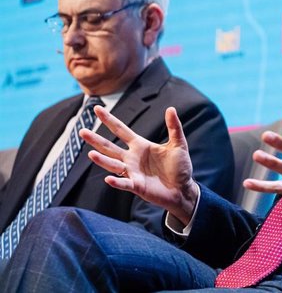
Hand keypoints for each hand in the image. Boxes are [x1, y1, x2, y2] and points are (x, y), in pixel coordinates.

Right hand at [81, 106, 197, 224]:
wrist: (183, 190)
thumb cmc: (180, 167)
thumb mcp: (179, 144)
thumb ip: (174, 127)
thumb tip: (171, 108)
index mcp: (140, 146)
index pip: (121, 130)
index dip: (109, 120)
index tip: (97, 108)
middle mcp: (132, 158)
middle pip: (110, 147)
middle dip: (96, 140)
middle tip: (82, 131)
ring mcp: (132, 172)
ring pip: (112, 164)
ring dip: (102, 160)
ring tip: (91, 153)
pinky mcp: (137, 186)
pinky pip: (124, 183)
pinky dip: (116, 181)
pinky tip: (108, 178)